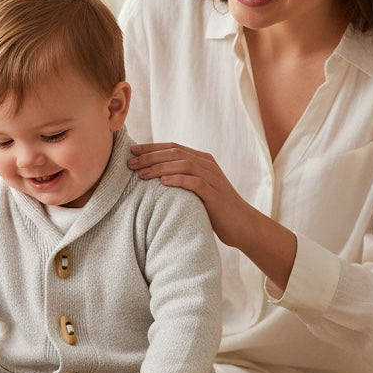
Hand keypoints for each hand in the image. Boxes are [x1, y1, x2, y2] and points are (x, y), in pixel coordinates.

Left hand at [127, 141, 245, 247]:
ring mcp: (213, 178)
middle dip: (150, 156)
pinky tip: (162, 183)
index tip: (131, 151)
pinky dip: (178, 180)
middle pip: (175, 153)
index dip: (151, 147)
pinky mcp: (215, 194)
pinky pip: (195, 182)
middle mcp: (208, 165)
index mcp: (202, 160)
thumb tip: (153, 176)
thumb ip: (182, 178)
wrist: (242, 225)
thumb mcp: (197, 189)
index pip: (173, 147)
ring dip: (160, 167)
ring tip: (141, 173)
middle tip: (130, 162)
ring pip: (183, 164)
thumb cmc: (215, 209)